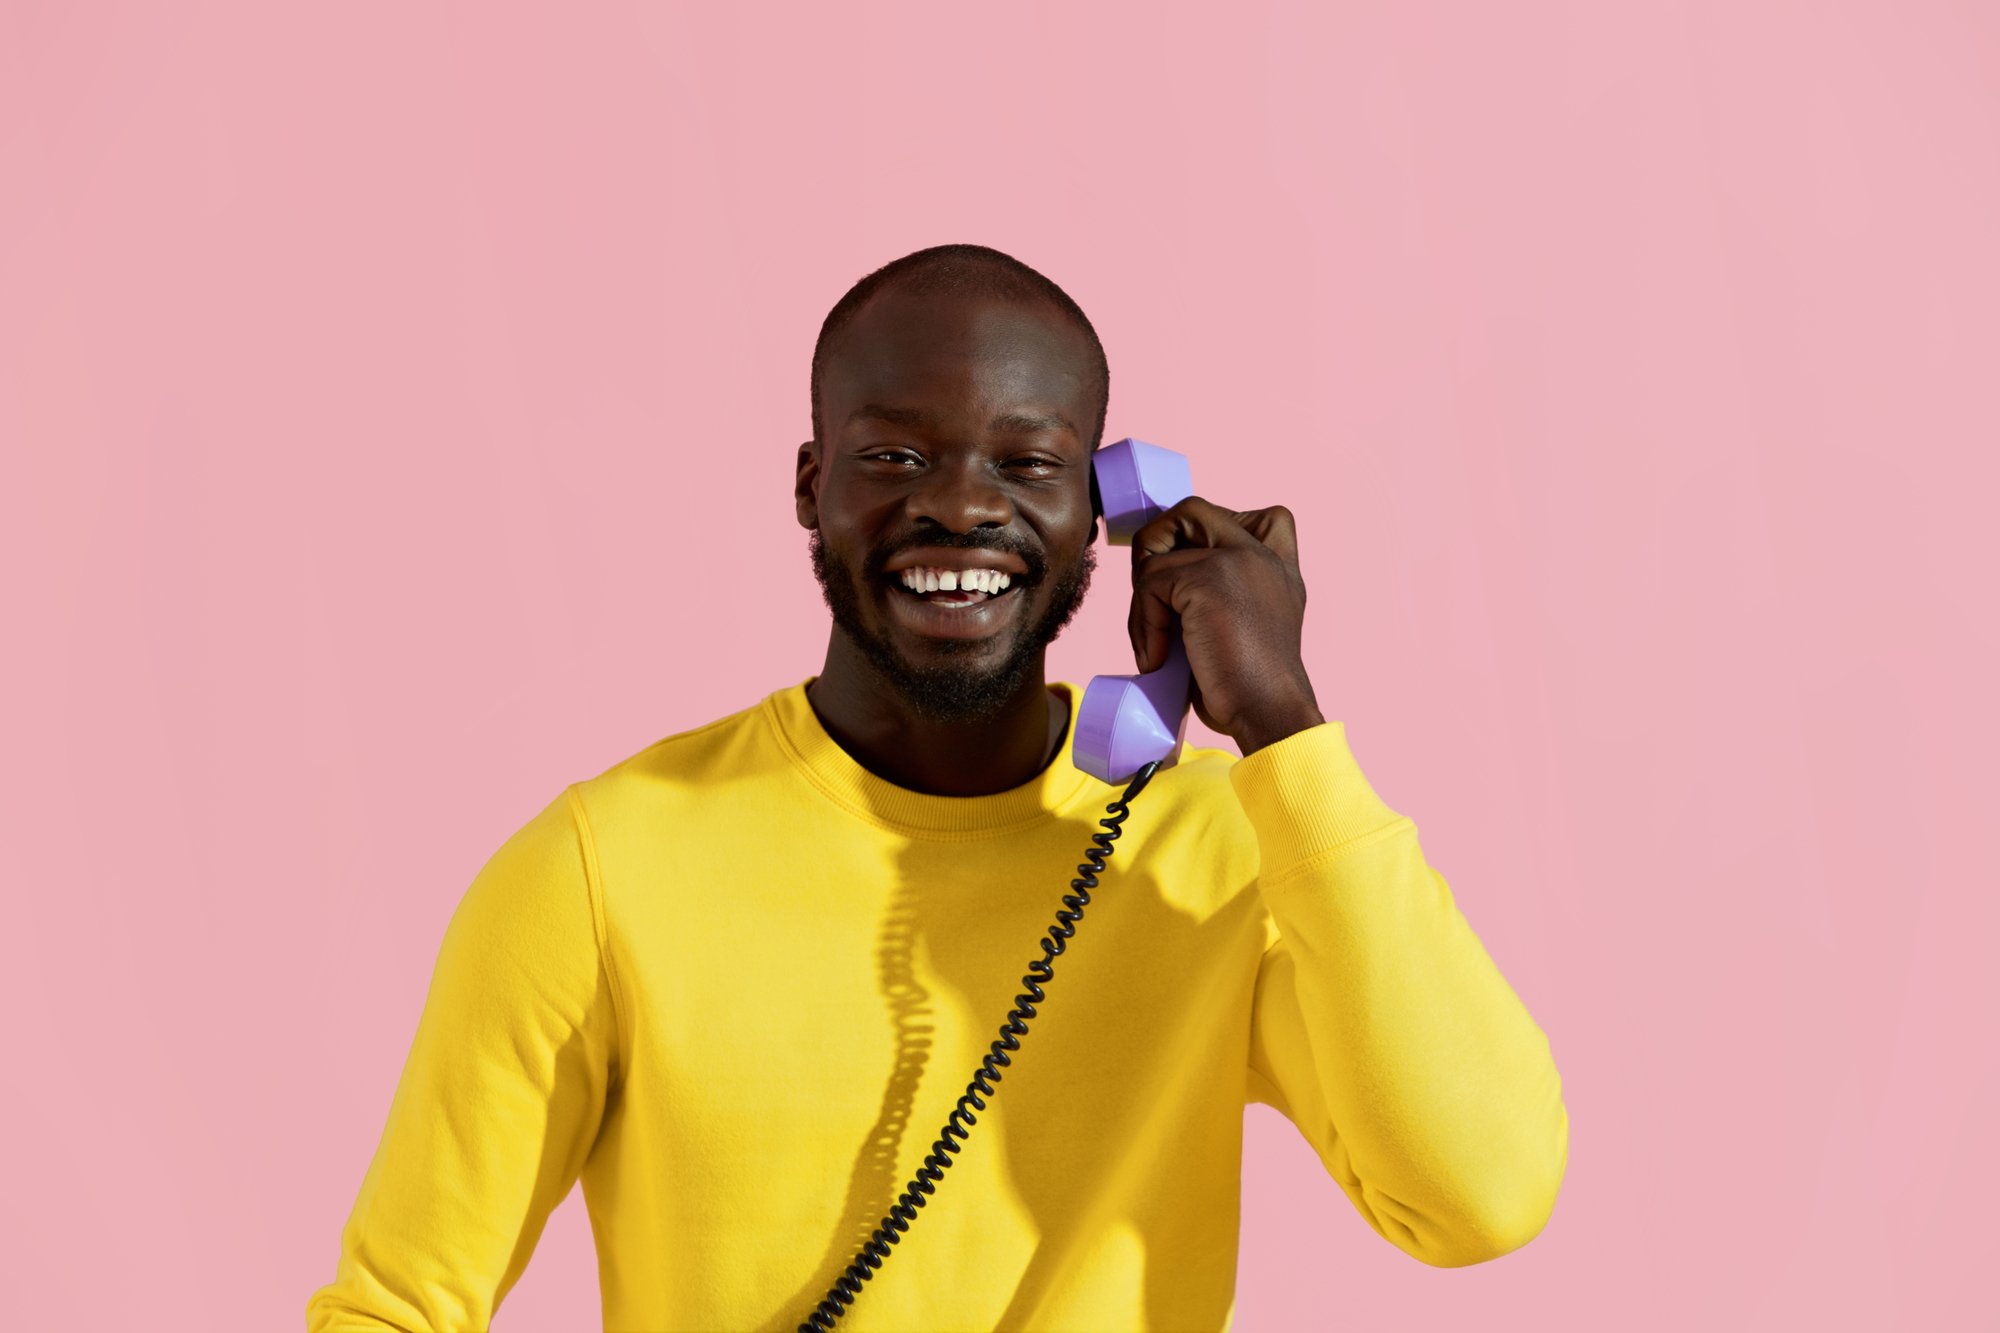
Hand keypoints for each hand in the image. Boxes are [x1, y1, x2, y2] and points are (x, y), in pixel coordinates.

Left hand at [1127, 496, 1324, 754]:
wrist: (1269, 712)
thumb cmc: (1250, 687)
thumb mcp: (1246, 624)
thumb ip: (1221, 591)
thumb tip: (1161, 577)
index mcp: (1278, 564)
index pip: (1249, 514)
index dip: (1202, 532)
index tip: (1186, 575)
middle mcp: (1262, 553)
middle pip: (1191, 511)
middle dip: (1155, 547)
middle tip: (1151, 598)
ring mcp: (1237, 559)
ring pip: (1158, 556)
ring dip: (1142, 603)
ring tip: (1156, 645)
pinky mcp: (1208, 579)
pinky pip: (1150, 584)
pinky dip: (1143, 624)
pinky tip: (1159, 659)